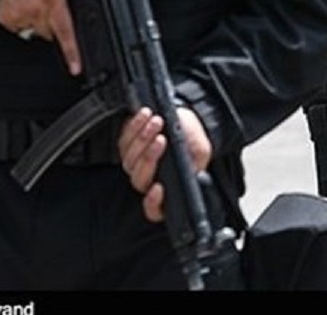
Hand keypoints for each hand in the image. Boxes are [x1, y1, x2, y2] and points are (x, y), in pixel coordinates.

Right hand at [0, 0, 79, 73]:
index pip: (65, 28)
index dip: (72, 50)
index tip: (76, 68)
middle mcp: (34, 8)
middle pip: (52, 31)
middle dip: (56, 22)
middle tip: (51, 2)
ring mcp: (18, 15)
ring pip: (38, 31)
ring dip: (41, 21)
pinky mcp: (6, 19)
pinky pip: (22, 28)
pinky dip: (26, 19)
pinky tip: (25, 3)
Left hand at [118, 106, 212, 223]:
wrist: (185, 120)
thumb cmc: (193, 140)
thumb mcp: (201, 153)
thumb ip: (196, 166)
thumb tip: (192, 174)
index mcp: (166, 189)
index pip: (154, 209)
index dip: (153, 203)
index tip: (159, 188)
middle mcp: (147, 180)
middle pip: (139, 178)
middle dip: (149, 157)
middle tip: (162, 139)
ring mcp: (135, 164)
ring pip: (130, 158)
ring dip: (142, 138)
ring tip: (157, 122)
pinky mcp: (127, 145)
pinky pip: (125, 139)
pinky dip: (135, 126)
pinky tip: (146, 115)